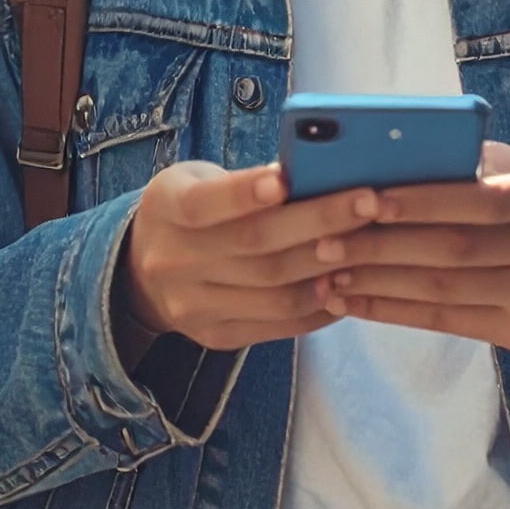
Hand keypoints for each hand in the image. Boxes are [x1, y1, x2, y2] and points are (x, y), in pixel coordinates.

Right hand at [114, 160, 380, 357]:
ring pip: (272, 290)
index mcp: (166, 209)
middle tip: (368, 202)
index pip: (205, 203)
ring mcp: (192, 306)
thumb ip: (246, 183)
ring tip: (368, 244)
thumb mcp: (200, 181)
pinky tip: (347, 284)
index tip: (287, 178)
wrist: (141, 272)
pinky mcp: (215, 336)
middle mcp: (172, 261)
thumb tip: (319, 172)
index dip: (245, 193)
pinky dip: (317, 305)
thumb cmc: (192, 210)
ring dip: (326, 267)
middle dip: (317, 222)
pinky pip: (276, 324)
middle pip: (254, 246)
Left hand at [321, 142, 509, 404]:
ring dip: (375, 281)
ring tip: (326, 271)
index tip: (366, 198)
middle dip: (382, 245)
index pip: (481, 200)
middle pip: (453, 249)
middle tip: (324, 239)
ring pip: (441, 290)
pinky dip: (389, 309)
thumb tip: (392, 153)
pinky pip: (442, 321)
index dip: (423, 201)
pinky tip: (350, 300)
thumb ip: (471, 162)